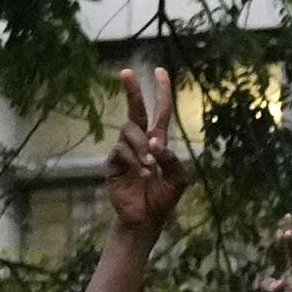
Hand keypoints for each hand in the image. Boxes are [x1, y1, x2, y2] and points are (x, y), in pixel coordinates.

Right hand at [103, 66, 189, 231]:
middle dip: (132, 91)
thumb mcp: (178, 179)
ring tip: (149, 168)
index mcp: (157, 142)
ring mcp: (124, 151)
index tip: (159, 71)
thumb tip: (156, 143)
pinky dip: (132, 160)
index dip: (161, 92)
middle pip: (135, 110)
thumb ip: (173, 160)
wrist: (145, 220)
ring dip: (142, 147)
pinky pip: (121, 151)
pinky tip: (140, 174)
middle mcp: (139, 142)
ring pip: (130, 132)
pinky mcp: (113, 164)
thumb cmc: (162, 200)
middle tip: (127, 72)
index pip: (159, 112)